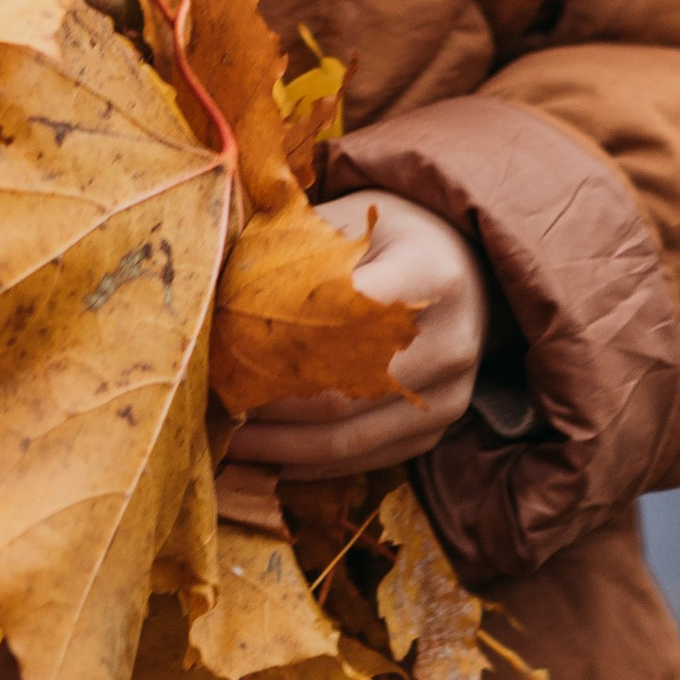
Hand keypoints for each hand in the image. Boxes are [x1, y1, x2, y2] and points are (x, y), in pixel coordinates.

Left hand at [225, 188, 488, 475]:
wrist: (466, 261)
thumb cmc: (393, 233)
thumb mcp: (353, 216)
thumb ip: (300, 249)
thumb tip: (221, 292)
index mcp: (429, 274)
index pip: (344, 320)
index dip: (279, 342)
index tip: (223, 352)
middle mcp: (450, 340)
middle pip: (342, 392)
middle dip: (269, 406)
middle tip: (213, 406)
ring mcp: (451, 391)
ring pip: (351, 438)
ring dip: (283, 447)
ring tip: (229, 441)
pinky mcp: (442, 422)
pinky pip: (370, 457)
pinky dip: (315, 463)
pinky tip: (271, 457)